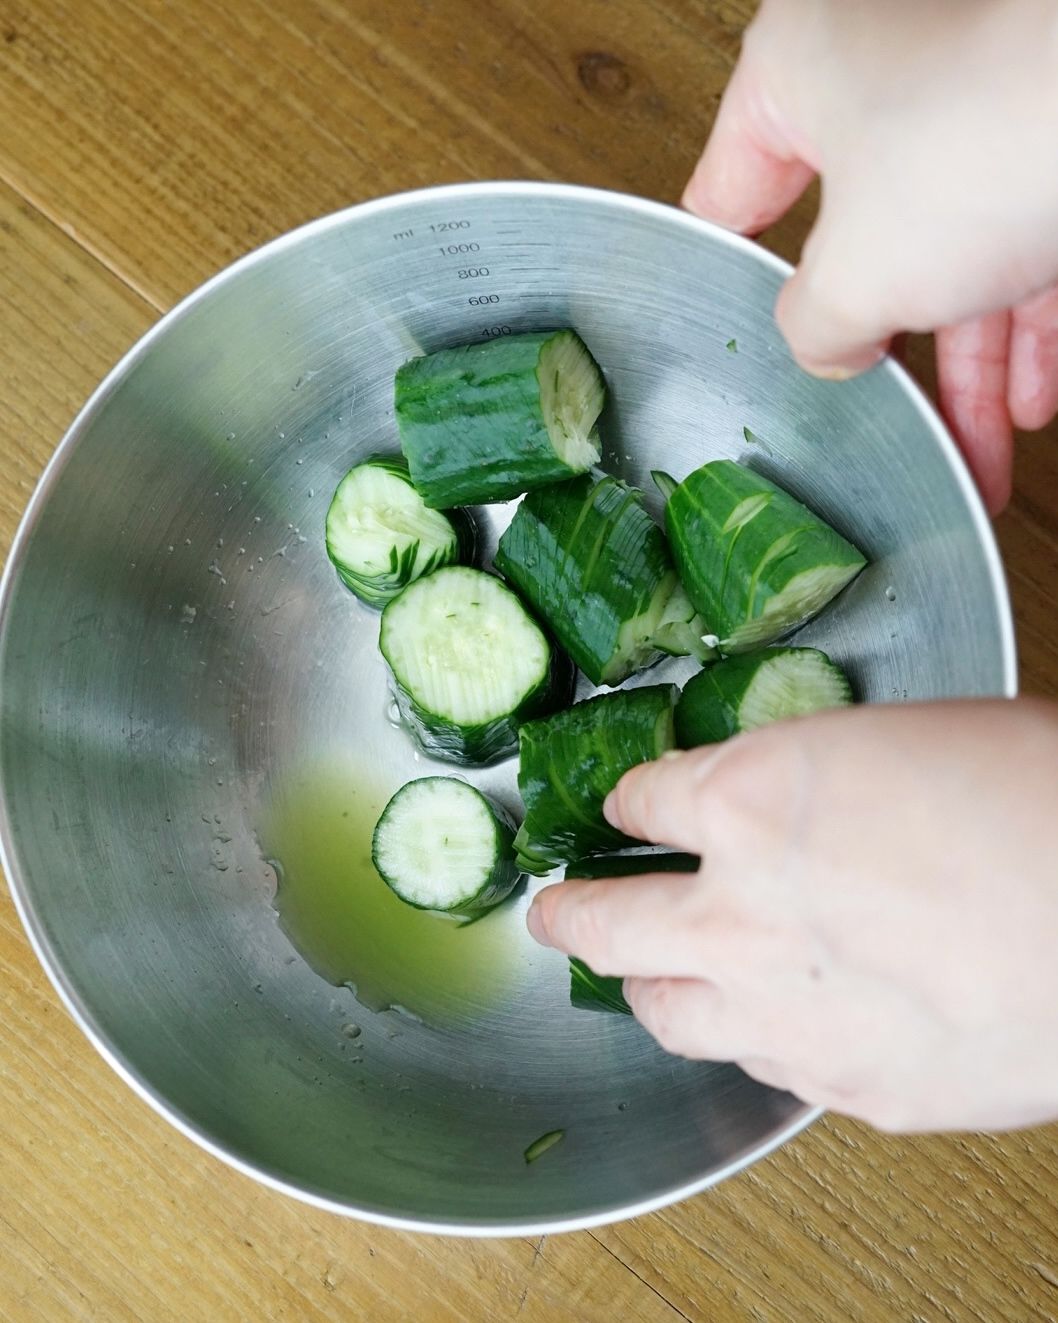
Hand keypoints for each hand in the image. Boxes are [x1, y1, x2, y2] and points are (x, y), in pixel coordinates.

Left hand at [527, 699, 1057, 1131]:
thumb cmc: (1039, 802)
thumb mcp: (900, 743)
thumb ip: (813, 780)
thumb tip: (792, 804)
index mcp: (749, 799)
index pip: (643, 801)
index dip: (627, 804)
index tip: (624, 810)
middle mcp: (739, 912)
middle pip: (603, 921)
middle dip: (568, 912)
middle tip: (553, 910)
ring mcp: (781, 1012)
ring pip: (664, 1011)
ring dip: (644, 987)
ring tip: (642, 978)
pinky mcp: (839, 1085)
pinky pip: (758, 1065)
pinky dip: (748, 1038)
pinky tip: (766, 1024)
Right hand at [683, 0, 1057, 513]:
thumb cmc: (990, 141)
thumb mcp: (853, 277)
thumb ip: (812, 327)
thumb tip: (828, 345)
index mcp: (800, 64)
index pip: (735, 194)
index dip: (739, 285)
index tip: (742, 343)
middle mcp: (887, 63)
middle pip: (863, 242)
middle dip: (888, 356)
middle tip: (877, 418)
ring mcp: (980, 92)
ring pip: (954, 253)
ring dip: (969, 369)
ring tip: (972, 453)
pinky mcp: (1051, 130)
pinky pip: (1024, 242)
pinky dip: (1026, 330)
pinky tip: (1026, 406)